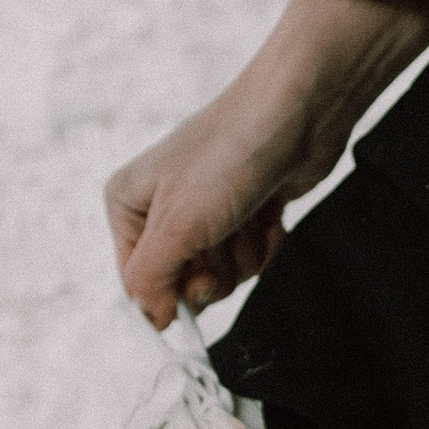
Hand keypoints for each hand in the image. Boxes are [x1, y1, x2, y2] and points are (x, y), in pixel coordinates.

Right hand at [106, 0, 428, 323]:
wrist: (300, 108)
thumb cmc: (232, 155)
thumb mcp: (179, 226)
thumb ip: (152, 280)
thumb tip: (152, 319)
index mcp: (128, 204)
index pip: (136, 282)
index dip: (170, 293)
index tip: (199, 282)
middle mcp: (160, 207)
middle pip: (181, 282)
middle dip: (212, 273)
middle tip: (225, 247)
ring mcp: (205, 209)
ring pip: (220, 274)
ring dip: (243, 258)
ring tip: (249, 219)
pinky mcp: (244, 211)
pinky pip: (249, 257)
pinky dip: (264, 245)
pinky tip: (271, 217)